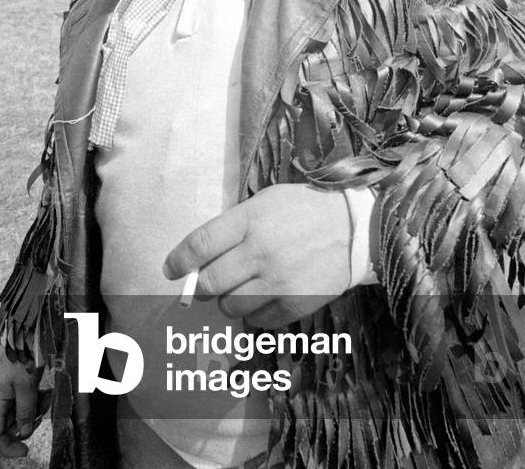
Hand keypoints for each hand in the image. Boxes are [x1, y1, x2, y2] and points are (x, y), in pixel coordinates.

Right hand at [0, 356, 49, 457]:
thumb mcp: (26, 384)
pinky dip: (38, 401)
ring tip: (46, 394)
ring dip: (36, 410)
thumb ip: (25, 411)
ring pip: (22, 416)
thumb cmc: (22, 355)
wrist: (25, 331)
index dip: (8, 449)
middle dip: (29, 423)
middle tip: (43, 407)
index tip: (26, 451)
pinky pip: (28, 404)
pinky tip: (46, 390)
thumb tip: (25, 433)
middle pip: (11, 428)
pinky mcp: (18, 388)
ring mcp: (8, 395)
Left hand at [163, 184, 375, 328]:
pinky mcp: (294, 304)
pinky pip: (257, 321)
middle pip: (210, 282)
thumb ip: (233, 227)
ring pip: (230, 306)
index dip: (179, 261)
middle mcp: (260, 252)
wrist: (354, 228)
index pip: (200, 245)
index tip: (171, 270)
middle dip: (201, 286)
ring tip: (241, 288)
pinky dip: (253, 314)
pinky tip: (262, 298)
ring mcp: (278, 281)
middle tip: (205, 284)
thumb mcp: (265, 202)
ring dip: (228, 300)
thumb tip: (200, 256)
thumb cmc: (303, 210)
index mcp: (250, 220)